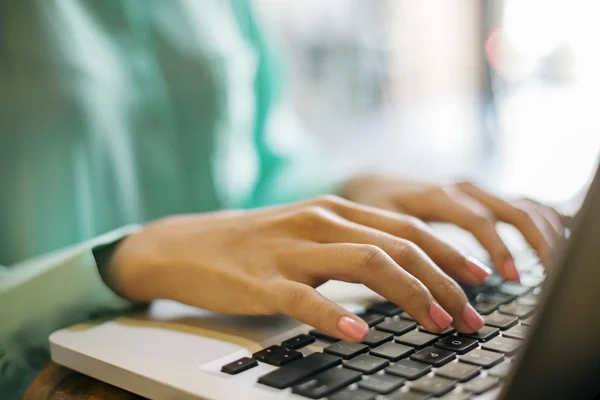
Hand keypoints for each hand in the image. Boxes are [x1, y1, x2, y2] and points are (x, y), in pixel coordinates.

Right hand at [108, 195, 490, 342]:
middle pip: (398, 246)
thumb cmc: (253, 244)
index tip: (480, 280)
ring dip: (410, 295)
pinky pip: (305, 298)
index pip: (406, 228)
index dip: (449, 254)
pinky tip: (357, 334)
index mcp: (334, 211)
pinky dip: (335, 316)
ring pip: (365, 263)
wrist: (187, 245)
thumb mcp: (307, 233)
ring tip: (436, 323)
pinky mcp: (261, 281)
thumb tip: (402, 270)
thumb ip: (349, 243)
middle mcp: (319, 222)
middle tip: (469, 315)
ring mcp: (290, 251)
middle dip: (443, 280)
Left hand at [342, 175, 566, 280]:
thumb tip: (431, 288)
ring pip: (522, 205)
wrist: (370, 180)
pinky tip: (550, 242)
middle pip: (512, 210)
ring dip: (543, 234)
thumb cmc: (373, 205)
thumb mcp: (382, 225)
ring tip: (550, 266)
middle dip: (533, 244)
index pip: (478, 220)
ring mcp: (474, 190)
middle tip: (541, 278)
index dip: (497, 249)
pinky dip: (541, 222)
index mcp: (438, 194)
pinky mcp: (479, 196)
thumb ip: (406, 249)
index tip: (509, 277)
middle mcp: (462, 188)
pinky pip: (519, 204)